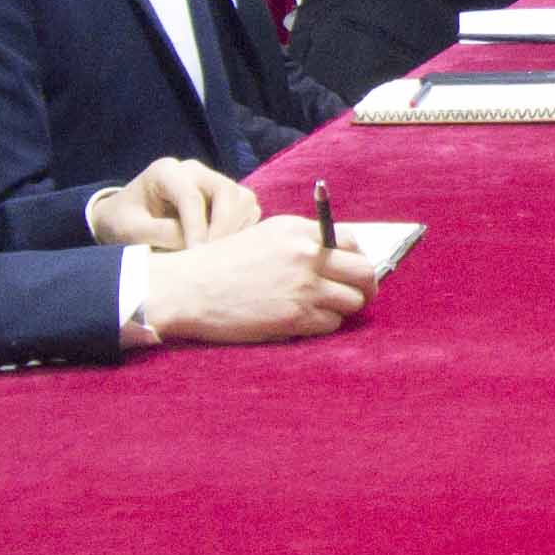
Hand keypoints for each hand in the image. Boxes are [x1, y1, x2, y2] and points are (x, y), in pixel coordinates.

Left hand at [89, 158, 265, 248]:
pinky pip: (247, 211)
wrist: (123, 218)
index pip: (191, 197)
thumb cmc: (122, 223)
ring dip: (235, 228)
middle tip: (211, 255)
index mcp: (166, 172)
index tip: (195, 256)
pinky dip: (241, 231)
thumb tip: (197, 246)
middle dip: (224, 225)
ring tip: (217, 254)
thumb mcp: (130, 231)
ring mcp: (211, 182)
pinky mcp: (224, 199)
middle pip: (226, 190)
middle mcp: (194, 171)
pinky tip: (222, 249)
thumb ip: (161, 235)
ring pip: (243, 199)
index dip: (197, 228)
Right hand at [140, 227, 375, 344]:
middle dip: (366, 286)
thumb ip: (302, 242)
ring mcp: (303, 287)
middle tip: (356, 294)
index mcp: (297, 230)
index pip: (351, 240)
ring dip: (343, 307)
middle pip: (364, 272)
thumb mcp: (264, 236)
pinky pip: (331, 323)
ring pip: (353, 301)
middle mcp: (306, 255)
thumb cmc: (222, 264)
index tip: (351, 269)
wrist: (189, 289)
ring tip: (323, 308)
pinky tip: (303, 320)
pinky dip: (323, 324)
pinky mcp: (295, 317)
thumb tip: (338, 257)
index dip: (356, 257)